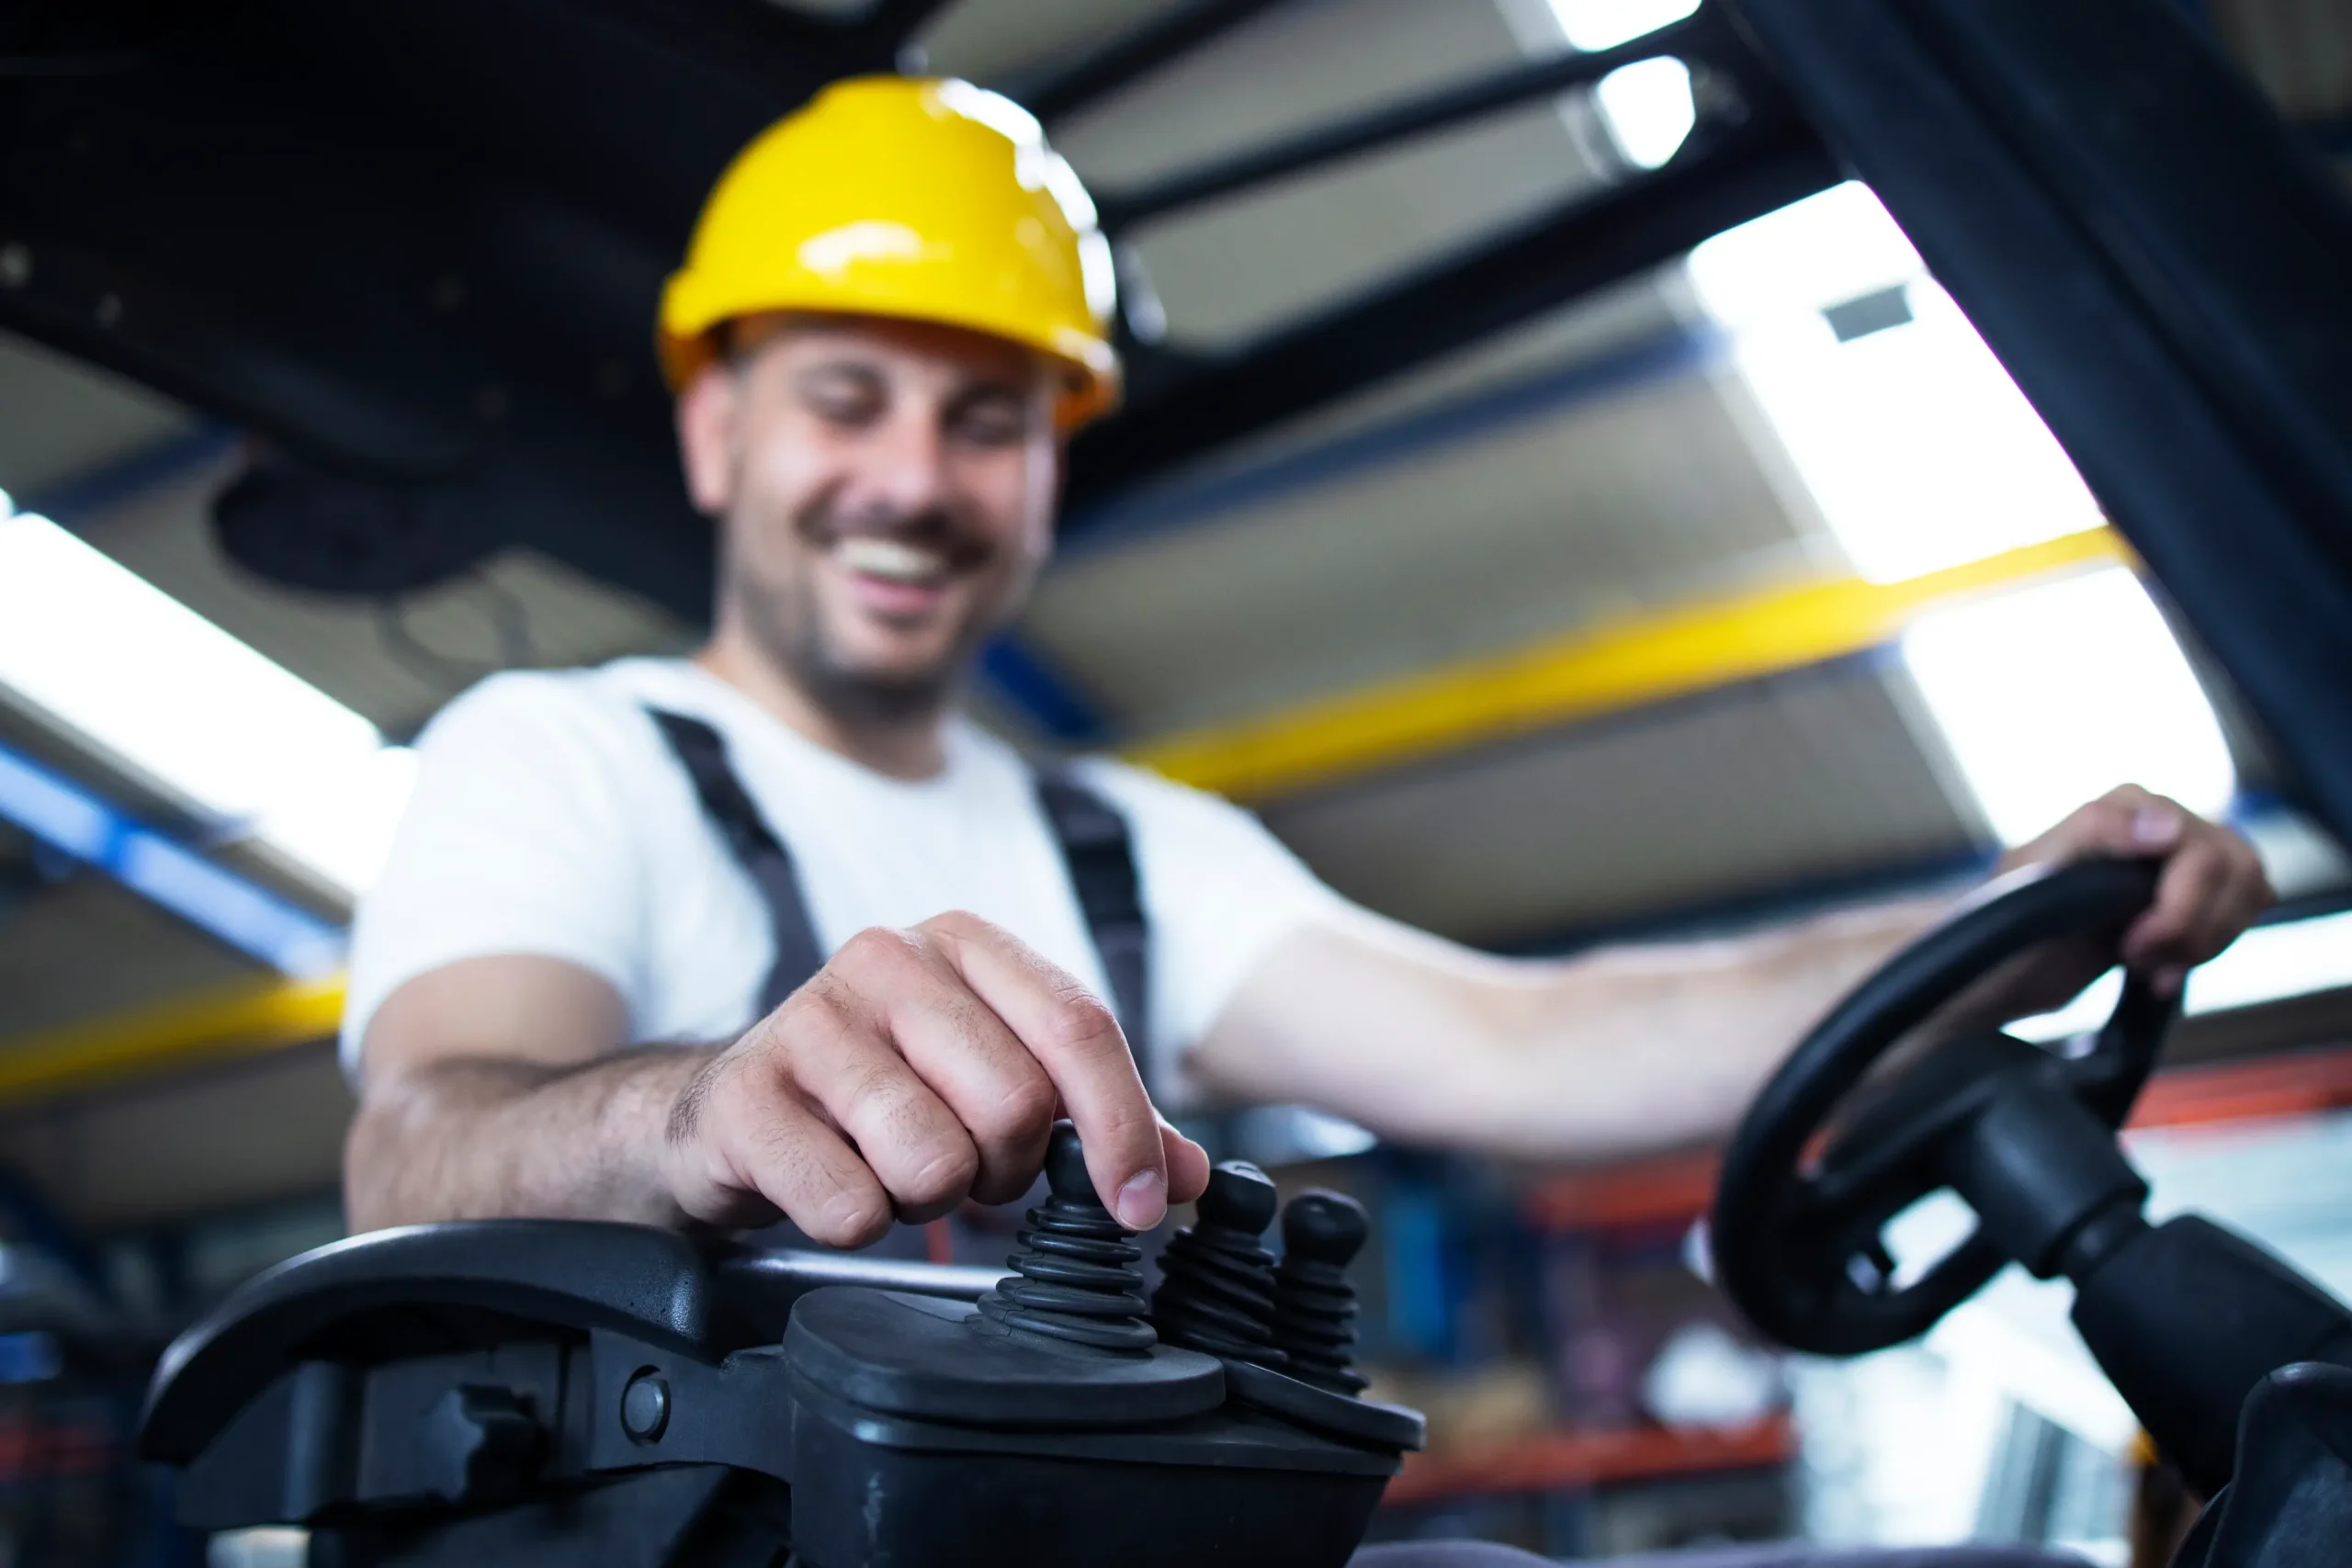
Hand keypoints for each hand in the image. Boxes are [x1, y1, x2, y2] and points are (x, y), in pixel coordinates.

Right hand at [658, 911, 1210, 1244]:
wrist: (729, 1114)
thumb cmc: (879, 1094)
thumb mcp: (990, 1081)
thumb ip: (1095, 1119)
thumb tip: (1191, 1175)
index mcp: (963, 943)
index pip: (1080, 1026)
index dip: (1124, 1128)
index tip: (1142, 1205)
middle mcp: (885, 960)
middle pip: (1015, 1103)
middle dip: (1005, 1170)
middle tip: (966, 1168)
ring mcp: (807, 1021)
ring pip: (935, 1159)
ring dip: (927, 1199)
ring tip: (891, 1170)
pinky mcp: (744, 1098)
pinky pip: (849, 1204)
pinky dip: (856, 1222)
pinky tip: (831, 1185)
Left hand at [1976, 784, 2273, 1018]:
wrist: (1997, 967)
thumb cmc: (2002, 917)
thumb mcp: (2031, 872)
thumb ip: (2095, 830)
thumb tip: (2166, 826)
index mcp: (2126, 805)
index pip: (2200, 852)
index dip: (2179, 909)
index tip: (2131, 944)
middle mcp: (2160, 823)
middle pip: (2237, 871)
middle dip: (2195, 928)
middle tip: (2136, 956)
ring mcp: (2179, 860)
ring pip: (2249, 891)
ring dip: (2204, 942)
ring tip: (2145, 964)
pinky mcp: (2188, 897)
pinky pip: (2239, 914)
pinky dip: (2205, 953)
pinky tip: (2158, 975)